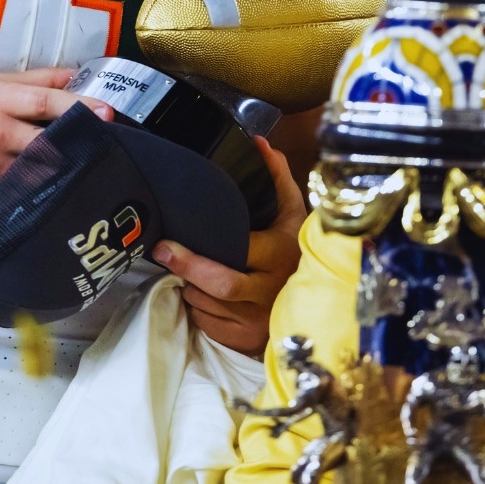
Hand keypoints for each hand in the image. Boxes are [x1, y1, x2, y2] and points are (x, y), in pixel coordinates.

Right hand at [0, 68, 112, 211]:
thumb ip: (35, 80)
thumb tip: (76, 76)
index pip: (46, 103)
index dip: (80, 108)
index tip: (107, 113)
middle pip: (48, 144)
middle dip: (77, 147)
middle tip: (102, 148)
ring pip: (37, 175)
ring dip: (59, 173)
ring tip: (81, 172)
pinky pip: (16, 197)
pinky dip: (33, 194)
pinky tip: (46, 193)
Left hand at [153, 135, 305, 355]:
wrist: (322, 305)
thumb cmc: (295, 250)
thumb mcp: (293, 212)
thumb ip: (276, 176)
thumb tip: (261, 142)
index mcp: (280, 254)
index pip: (238, 252)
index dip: (199, 252)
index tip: (168, 241)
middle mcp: (271, 291)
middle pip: (220, 284)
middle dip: (186, 268)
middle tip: (162, 251)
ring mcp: (258, 321)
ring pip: (207, 303)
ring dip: (191, 287)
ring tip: (186, 269)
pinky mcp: (246, 341)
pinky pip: (208, 324)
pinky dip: (197, 308)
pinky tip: (200, 293)